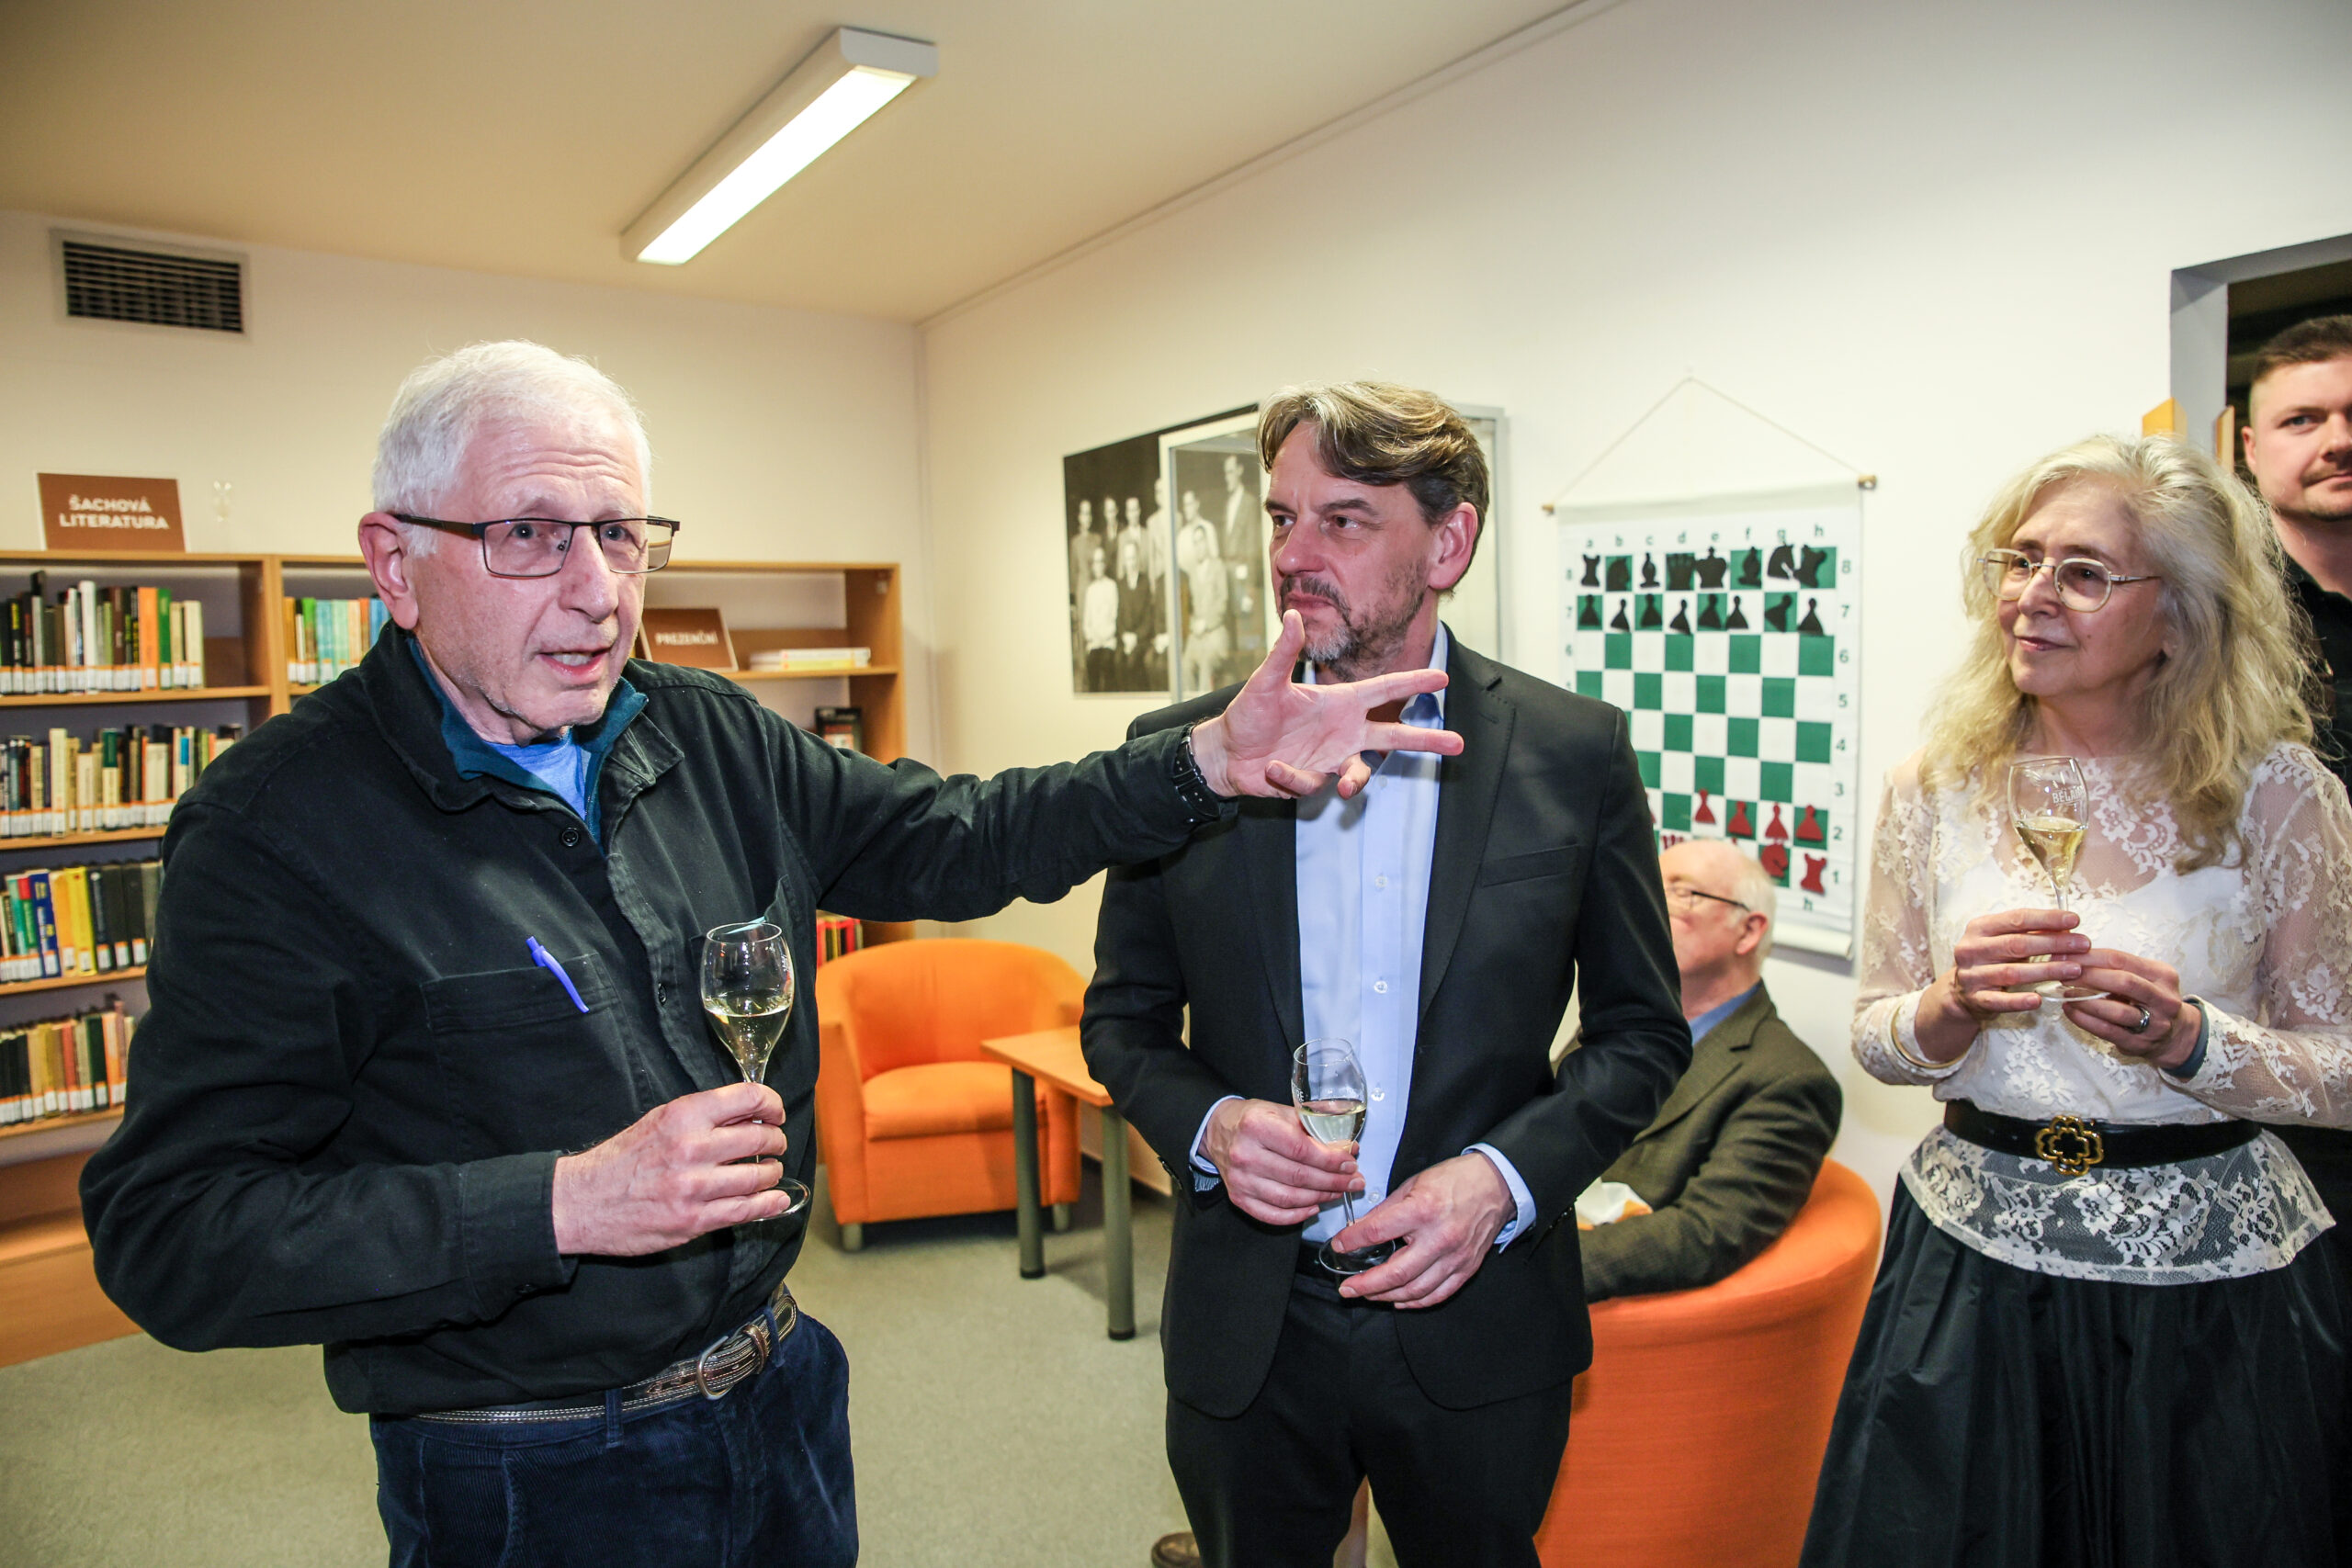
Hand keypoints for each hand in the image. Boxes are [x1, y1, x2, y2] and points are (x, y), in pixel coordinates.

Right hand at [552, 1082, 791, 1254]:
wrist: (582, 1202)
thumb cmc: (622, 1159)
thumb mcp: (659, 1121)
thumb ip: (703, 1117)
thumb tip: (751, 1114)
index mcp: (684, 1115)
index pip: (749, 1097)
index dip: (772, 1103)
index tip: (775, 1113)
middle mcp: (692, 1147)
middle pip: (761, 1138)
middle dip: (776, 1141)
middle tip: (774, 1145)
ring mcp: (694, 1187)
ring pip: (759, 1176)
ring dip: (772, 1173)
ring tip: (769, 1172)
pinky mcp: (694, 1220)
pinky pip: (746, 1210)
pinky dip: (769, 1204)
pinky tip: (777, 1199)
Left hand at [1187, 610, 1462, 799]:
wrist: (1227, 753)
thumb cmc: (1248, 713)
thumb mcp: (1265, 682)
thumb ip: (1283, 653)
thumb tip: (1293, 616)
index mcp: (1339, 701)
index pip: (1384, 690)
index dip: (1413, 682)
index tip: (1443, 677)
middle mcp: (1343, 731)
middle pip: (1394, 737)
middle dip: (1426, 740)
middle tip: (1458, 744)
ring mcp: (1331, 757)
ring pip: (1361, 772)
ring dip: (1358, 781)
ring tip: (1349, 789)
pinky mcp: (1314, 779)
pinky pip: (1314, 782)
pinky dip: (1294, 776)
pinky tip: (1274, 767)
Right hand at [1201, 1097, 1359, 1225]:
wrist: (1218, 1130)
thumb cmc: (1253, 1119)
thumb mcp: (1281, 1111)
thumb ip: (1314, 1127)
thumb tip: (1347, 1147)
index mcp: (1257, 1126)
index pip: (1301, 1150)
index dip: (1330, 1160)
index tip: (1350, 1164)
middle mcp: (1245, 1155)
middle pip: (1299, 1176)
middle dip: (1333, 1181)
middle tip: (1353, 1181)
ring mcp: (1240, 1180)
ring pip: (1289, 1198)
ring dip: (1319, 1198)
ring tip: (1337, 1192)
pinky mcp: (1238, 1197)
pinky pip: (1272, 1214)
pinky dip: (1297, 1215)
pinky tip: (1313, 1207)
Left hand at [1331, 1153, 1514, 1307]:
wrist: (1496, 1184)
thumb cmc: (1455, 1180)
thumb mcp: (1414, 1183)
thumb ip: (1387, 1209)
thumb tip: (1362, 1228)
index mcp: (1422, 1211)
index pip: (1376, 1232)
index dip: (1352, 1242)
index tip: (1339, 1246)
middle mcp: (1439, 1238)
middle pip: (1395, 1273)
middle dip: (1365, 1285)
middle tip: (1347, 1289)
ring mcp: (1455, 1257)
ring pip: (1415, 1290)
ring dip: (1387, 1297)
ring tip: (1369, 1295)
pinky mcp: (1467, 1268)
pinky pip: (1438, 1294)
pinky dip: (1416, 1302)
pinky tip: (1399, 1300)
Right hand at [1913, 908, 2089, 1060]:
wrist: (1960, 991)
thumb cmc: (1991, 960)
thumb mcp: (2003, 940)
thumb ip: (2030, 933)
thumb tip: (2067, 928)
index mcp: (1980, 928)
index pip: (2017, 919)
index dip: (2047, 919)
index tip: (2074, 920)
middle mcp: (1971, 949)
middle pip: (2017, 944)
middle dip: (2054, 944)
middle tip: (2083, 945)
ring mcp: (1972, 975)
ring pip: (2012, 972)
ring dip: (2046, 970)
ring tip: (2075, 969)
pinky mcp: (1975, 999)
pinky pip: (1999, 1001)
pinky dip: (2019, 1001)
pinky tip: (2039, 999)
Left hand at [2064, 949, 2200, 1069]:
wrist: (2176, 1035)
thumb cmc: (2150, 999)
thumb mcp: (2144, 976)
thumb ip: (2116, 966)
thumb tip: (2073, 954)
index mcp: (2162, 974)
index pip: (2121, 959)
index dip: (2089, 956)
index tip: (2065, 955)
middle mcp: (2163, 998)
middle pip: (2123, 982)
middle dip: (2088, 976)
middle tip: (2064, 973)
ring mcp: (2154, 1023)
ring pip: (2116, 1010)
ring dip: (2085, 1001)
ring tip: (2065, 993)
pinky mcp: (2140, 1043)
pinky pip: (2108, 1030)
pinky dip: (2085, 1020)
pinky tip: (2071, 1010)